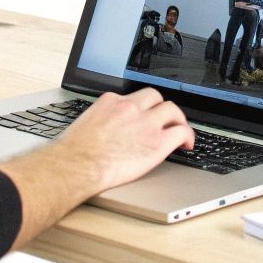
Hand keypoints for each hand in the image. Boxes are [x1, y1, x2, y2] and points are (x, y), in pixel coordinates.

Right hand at [55, 88, 194, 191]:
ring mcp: (145, 123)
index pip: (133, 98)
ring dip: (177, 119)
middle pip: (155, 97)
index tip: (144, 115)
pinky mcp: (157, 142)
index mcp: (110, 102)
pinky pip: (181, 131)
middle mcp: (130, 107)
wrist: (76, 166)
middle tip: (164, 120)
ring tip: (179, 130)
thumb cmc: (74, 154)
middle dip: (160, 108)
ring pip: (172, 109)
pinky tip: (186, 144)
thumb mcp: (85, 126)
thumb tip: (103, 133)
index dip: (141, 108)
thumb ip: (100, 122)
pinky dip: (187, 136)